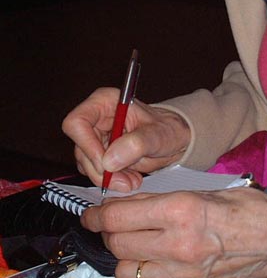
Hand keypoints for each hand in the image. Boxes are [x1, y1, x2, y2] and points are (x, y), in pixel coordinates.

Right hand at [62, 87, 190, 190]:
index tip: (105, 163)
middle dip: (101, 169)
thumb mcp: (158, 135)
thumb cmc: (168, 128)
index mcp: (106, 102)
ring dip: (108, 178)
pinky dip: (111, 180)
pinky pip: (95, 172)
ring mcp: (96, 137)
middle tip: (124, 180)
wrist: (173, 140)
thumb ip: (136, 144)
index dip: (87, 145)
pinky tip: (128, 178)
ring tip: (132, 180)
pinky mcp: (99, 153)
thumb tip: (110, 159)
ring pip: (86, 164)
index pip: (77, 122)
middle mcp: (97, 118)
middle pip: (80, 148)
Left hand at [81, 188, 266, 277]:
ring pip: (127, 270)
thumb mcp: (207, 191)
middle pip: (118, 243)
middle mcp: (177, 244)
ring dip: (123, 256)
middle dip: (108, 232)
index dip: (99, 213)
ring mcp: (182, 272)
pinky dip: (143, 272)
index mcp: (182, 210)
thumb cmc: (251, 209)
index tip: (92, 212)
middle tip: (110, 223)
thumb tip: (134, 203)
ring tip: (131, 243)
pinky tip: (149, 261)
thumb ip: (168, 199)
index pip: (121, 215)